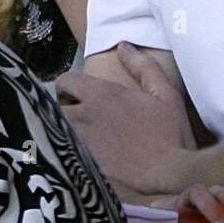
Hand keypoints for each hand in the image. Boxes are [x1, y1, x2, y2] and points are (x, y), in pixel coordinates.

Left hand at [56, 43, 195, 193]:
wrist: (170, 176)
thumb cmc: (170, 135)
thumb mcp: (165, 95)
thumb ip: (143, 67)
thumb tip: (123, 45)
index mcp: (102, 95)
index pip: (65, 80)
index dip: (68, 87)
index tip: (76, 97)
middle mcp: (84, 116)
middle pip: (53, 108)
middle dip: (61, 112)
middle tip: (78, 123)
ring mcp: (79, 144)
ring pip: (55, 134)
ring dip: (62, 136)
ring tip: (78, 145)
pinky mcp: (79, 169)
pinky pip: (63, 159)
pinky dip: (67, 159)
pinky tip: (83, 166)